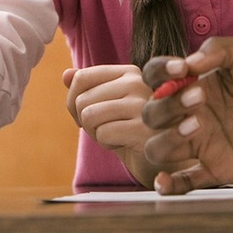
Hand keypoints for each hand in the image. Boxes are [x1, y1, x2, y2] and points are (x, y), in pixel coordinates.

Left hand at [63, 64, 194, 187]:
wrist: (166, 160)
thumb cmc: (134, 131)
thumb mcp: (110, 106)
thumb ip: (89, 88)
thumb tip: (66, 74)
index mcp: (130, 72)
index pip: (82, 77)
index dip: (73, 101)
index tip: (85, 115)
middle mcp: (138, 82)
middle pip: (82, 99)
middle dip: (85, 121)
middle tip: (106, 129)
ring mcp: (143, 104)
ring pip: (89, 115)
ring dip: (95, 133)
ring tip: (115, 135)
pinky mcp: (144, 128)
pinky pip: (103, 134)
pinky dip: (107, 144)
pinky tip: (124, 143)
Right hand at [141, 36, 232, 193]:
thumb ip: (223, 50)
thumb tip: (189, 62)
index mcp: (199, 80)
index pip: (159, 76)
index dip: (159, 72)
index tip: (179, 69)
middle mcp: (195, 110)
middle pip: (153, 113)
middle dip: (165, 105)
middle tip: (198, 97)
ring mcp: (205, 142)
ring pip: (160, 146)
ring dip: (166, 138)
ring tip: (196, 126)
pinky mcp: (221, 169)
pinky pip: (186, 181)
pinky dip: (169, 185)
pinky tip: (166, 181)